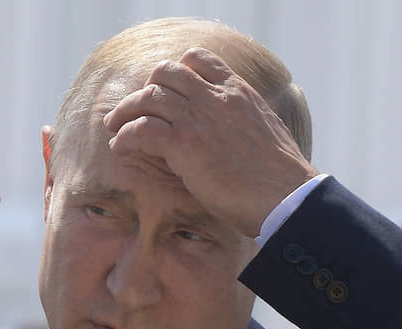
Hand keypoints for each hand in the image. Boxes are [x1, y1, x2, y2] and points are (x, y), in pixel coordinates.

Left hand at [102, 47, 318, 237]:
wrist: (286, 196)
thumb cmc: (278, 176)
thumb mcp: (263, 131)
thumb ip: (242, 120)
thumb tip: (232, 132)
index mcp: (238, 91)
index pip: (197, 59)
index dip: (174, 72)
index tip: (163, 92)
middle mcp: (216, 97)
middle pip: (165, 72)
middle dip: (143, 90)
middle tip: (132, 112)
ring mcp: (199, 118)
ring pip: (147, 96)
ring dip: (124, 112)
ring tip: (115, 128)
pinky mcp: (184, 145)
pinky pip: (140, 129)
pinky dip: (124, 137)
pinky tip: (120, 148)